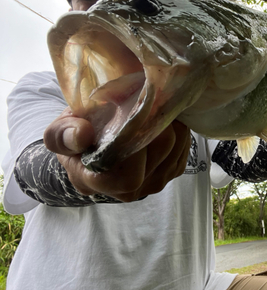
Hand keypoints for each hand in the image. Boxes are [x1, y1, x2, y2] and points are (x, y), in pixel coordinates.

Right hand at [44, 108, 190, 201]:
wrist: (93, 146)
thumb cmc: (76, 137)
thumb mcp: (59, 132)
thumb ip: (62, 134)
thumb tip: (82, 134)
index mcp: (99, 183)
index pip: (130, 174)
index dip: (137, 142)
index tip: (133, 111)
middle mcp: (129, 191)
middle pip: (161, 151)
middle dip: (157, 121)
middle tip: (148, 98)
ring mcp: (153, 183)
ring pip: (177, 146)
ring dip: (169, 122)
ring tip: (154, 105)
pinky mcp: (171, 172)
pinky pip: (184, 148)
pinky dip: (177, 129)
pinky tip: (161, 119)